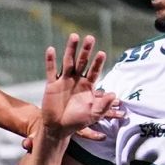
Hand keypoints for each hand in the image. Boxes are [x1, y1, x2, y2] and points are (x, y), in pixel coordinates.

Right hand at [23, 33, 120, 152]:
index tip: (101, 53)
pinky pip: (51, 71)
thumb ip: (104, 104)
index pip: (94, 71)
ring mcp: (64, 81)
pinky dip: (50, 60)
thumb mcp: (94, 114)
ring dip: (70, 49)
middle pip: (82, 62)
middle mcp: (76, 80)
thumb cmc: (77, 121)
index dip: (97, 63)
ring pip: (67, 61)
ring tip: (74, 36)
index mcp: (88, 86)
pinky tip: (51, 50)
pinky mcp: (51, 85)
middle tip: (90, 38)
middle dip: (86, 50)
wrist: (58, 128)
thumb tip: (114, 94)